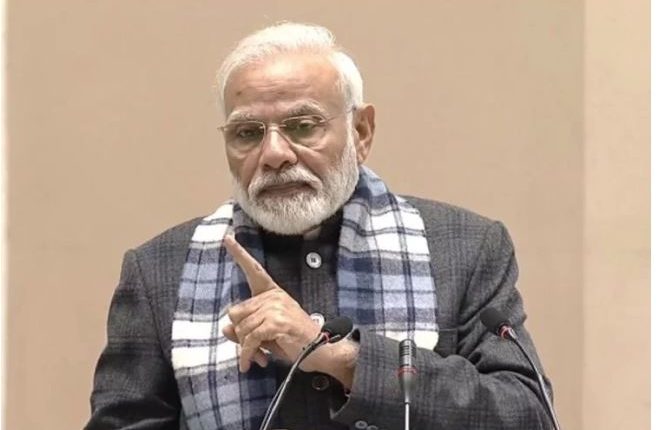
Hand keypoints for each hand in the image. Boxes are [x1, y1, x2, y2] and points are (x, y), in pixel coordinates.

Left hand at [221, 235, 321, 372]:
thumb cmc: (294, 342)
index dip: (239, 254)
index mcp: (272, 293)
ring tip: (259, 357)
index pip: (254, 270)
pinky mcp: (277, 322)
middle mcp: (273, 297)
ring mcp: (276, 308)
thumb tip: (226, 329)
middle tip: (252, 350)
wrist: (321, 351)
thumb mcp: (266, 335)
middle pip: (236, 313)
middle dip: (241, 335)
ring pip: (242, 328)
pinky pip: (251, 339)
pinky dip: (248, 353)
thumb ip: (245, 331)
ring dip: (246, 347)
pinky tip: (252, 363)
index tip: (227, 238)